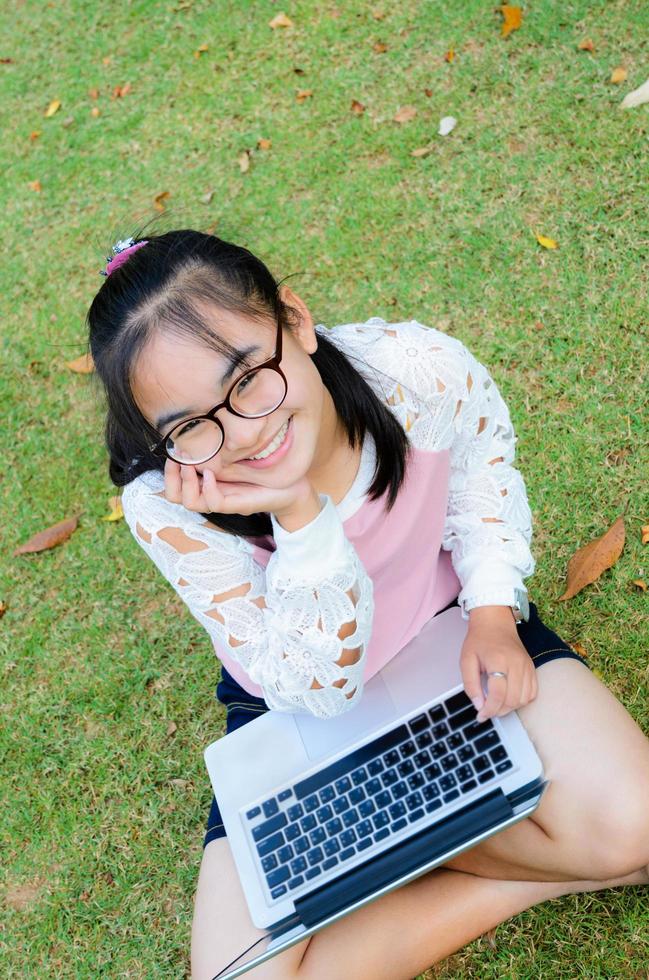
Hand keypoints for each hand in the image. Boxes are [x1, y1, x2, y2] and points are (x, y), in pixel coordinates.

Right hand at [162, 458, 315, 518]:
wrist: (292, 487)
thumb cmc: (265, 468)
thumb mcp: (238, 451)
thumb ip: (221, 443)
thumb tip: (206, 420)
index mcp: (207, 482)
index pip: (173, 484)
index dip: (168, 470)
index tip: (173, 450)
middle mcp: (210, 494)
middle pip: (173, 497)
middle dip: (170, 478)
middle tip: (178, 459)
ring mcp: (222, 500)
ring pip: (189, 502)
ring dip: (186, 483)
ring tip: (192, 465)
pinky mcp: (236, 505)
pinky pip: (213, 503)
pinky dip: (208, 489)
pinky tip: (213, 474)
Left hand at [460, 615, 537, 722]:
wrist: (495, 623)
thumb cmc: (479, 640)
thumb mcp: (466, 660)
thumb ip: (470, 684)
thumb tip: (479, 705)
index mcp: (498, 660)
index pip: (498, 693)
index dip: (489, 709)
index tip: (480, 715)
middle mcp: (516, 663)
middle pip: (513, 699)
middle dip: (498, 710)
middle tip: (487, 711)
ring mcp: (527, 666)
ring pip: (524, 699)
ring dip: (510, 707)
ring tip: (496, 704)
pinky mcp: (532, 668)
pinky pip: (532, 693)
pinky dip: (521, 700)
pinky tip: (509, 697)